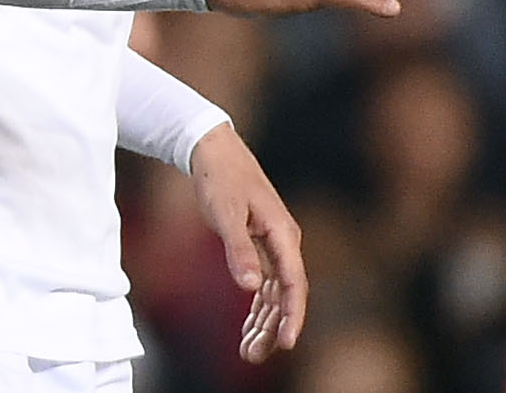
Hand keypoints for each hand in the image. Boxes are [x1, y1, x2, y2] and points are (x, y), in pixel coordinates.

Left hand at [188, 124, 304, 362]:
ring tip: (249, 351)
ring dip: (264, 321)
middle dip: (273, 327)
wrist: (212, 148)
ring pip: (274, 292)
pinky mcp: (260, 244)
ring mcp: (273, 244)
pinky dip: (256, 305)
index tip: (286, 343)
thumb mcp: (224, 211)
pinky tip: (249, 327)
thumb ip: (238, 249)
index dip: (291, 315)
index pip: (293, 283)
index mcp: (283, 234)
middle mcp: (284, 242)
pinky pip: (264, 283)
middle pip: (285, 294)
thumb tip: (249, 287)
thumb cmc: (218, 177)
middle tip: (254, 356)